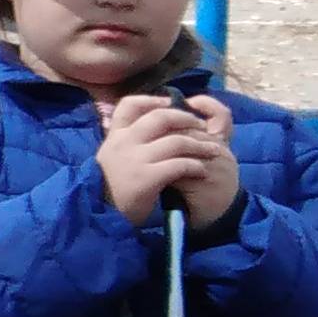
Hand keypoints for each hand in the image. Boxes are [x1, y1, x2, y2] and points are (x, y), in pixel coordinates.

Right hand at [94, 92, 233, 226]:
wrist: (105, 216)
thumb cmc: (114, 187)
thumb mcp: (114, 158)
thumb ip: (128, 141)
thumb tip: (151, 123)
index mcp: (114, 136)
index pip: (129, 105)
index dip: (152, 99)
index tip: (170, 101)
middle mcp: (123, 142)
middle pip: (160, 117)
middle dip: (186, 118)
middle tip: (201, 126)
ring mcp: (134, 159)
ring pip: (176, 141)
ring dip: (200, 145)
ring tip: (213, 151)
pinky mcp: (146, 177)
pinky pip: (180, 164)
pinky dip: (195, 166)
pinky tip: (201, 171)